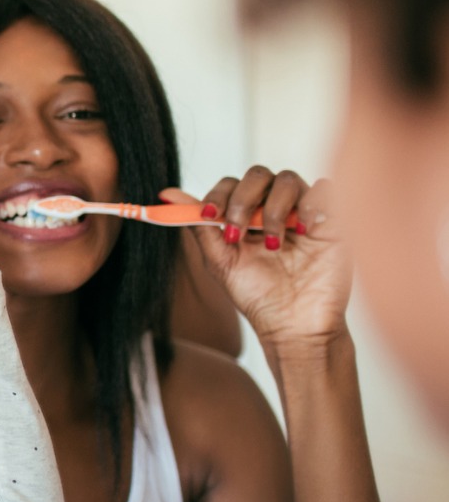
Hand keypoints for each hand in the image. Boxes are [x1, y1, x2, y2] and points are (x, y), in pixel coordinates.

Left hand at [163, 168, 351, 360]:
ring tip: (273, 244)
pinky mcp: (333, 221)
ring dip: (274, 207)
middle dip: (243, 198)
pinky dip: (311, 202)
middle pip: (258, 174)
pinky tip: (304, 230)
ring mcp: (303, 213)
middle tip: (237, 231)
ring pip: (289, 179)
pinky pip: (326, 190)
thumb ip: (199, 226)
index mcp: (247, 216)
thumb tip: (167, 194)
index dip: (218, 194)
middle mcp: (274, 209)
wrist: (294, 327)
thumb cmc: (258, 296)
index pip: (231, 184)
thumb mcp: (221, 261)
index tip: (210, 215)